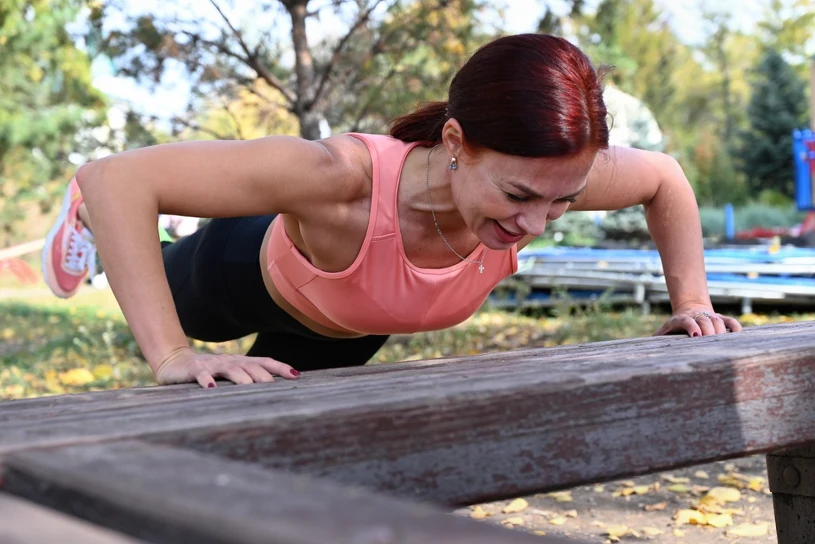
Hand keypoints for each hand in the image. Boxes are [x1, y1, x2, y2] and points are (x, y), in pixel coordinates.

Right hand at [154, 347, 299, 387]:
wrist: (175, 361)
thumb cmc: (209, 371)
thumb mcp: (230, 375)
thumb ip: (248, 380)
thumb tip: (273, 392)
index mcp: (241, 363)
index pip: (265, 362)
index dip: (280, 368)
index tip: (296, 376)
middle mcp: (230, 361)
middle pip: (250, 366)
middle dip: (263, 375)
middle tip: (273, 385)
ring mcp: (213, 364)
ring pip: (230, 369)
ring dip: (240, 377)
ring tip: (248, 386)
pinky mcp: (194, 369)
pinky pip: (202, 374)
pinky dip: (206, 380)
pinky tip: (210, 387)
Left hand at [653, 306, 742, 336]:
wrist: (690, 308)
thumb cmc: (676, 325)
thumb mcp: (665, 330)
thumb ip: (659, 337)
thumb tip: (646, 348)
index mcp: (681, 319)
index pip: (687, 320)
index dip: (691, 326)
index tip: (695, 335)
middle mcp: (697, 316)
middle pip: (704, 321)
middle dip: (708, 331)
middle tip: (711, 342)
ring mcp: (710, 316)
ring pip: (718, 321)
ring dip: (721, 331)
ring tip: (722, 343)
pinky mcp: (721, 318)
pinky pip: (731, 321)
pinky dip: (735, 327)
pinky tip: (738, 336)